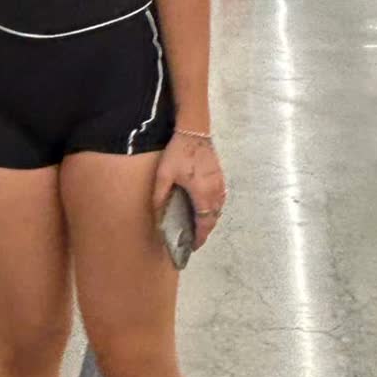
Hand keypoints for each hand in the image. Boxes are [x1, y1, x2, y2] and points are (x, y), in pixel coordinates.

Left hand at [152, 131, 226, 252]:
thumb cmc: (178, 153)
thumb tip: (156, 214)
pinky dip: (214, 208)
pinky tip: (205, 207)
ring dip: (210, 219)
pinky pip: (220, 199)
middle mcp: (215, 191)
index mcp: (202, 194)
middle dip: (205, 230)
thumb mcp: (164, 175)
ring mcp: (220, 183)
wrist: (194, 131)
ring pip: (218, 209)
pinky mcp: (220, 176)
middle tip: (194, 238)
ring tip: (198, 225)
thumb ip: (160, 196)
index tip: (194, 245)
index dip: (200, 237)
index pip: (204, 223)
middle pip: (213, 218)